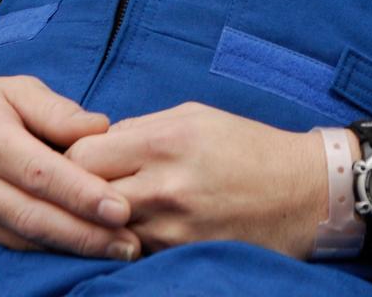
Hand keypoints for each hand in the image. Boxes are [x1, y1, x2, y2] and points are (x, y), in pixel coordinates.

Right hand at [0, 67, 140, 258]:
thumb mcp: (17, 88)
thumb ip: (58, 111)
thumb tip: (102, 128)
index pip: (38, 172)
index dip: (81, 194)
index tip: (120, 208)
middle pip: (32, 216)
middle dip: (85, 234)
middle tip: (130, 243)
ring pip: (21, 238)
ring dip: (71, 248)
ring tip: (117, 250)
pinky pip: (8, 244)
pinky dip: (46, 250)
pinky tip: (80, 249)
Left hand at [67, 101, 326, 257]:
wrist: (301, 193)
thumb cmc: (247, 146)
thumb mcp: (194, 117)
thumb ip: (142, 128)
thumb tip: (99, 142)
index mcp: (166, 138)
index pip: (83, 153)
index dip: (70, 157)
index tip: (75, 160)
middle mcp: (164, 182)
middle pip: (83, 194)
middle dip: (75, 192)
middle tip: (79, 191)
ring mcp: (171, 226)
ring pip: (103, 229)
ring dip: (98, 221)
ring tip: (105, 212)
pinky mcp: (181, 255)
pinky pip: (131, 251)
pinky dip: (125, 240)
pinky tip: (134, 230)